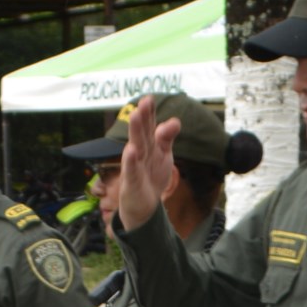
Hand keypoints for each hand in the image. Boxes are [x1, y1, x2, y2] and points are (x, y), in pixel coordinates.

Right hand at [113, 94, 179, 232]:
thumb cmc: (151, 177)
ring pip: (136, 148)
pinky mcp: (132, 184)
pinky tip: (131, 150)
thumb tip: (175, 121)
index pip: (149, 127)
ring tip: (135, 116)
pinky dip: (131, 161)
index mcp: (149, 146)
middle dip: (142, 118)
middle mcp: (140, 154)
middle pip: (142, 134)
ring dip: (135, 133)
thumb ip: (166, 138)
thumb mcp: (163, 155)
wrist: (143, 207)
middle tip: (144, 102)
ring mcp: (134, 168)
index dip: (149, 114)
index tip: (149, 99)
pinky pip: (131, 171)